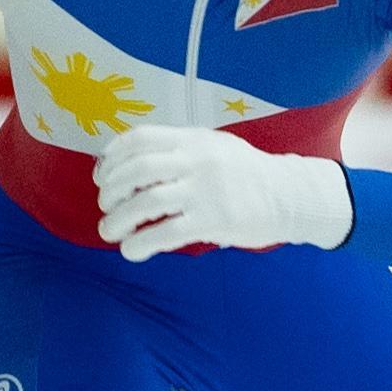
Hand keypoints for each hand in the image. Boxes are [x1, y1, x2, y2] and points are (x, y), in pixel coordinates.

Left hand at [94, 124, 352, 261]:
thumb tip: (131, 163)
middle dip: (111, 190)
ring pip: (146, 203)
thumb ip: (178, 151)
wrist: (289, 195)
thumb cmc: (246, 174)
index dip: (112, 157)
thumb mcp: (213, 147)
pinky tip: (132, 250)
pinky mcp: (213, 220)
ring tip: (110, 231)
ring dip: (118, 220)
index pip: (140, 139)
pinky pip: (166, 233)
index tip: (102, 176)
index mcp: (193, 139)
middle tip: (106, 206)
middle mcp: (196, 160)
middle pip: (137, 170)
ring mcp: (205, 190)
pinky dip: (141, 243)